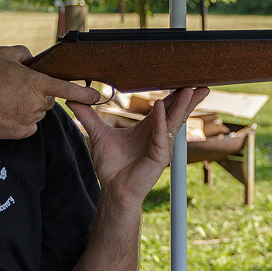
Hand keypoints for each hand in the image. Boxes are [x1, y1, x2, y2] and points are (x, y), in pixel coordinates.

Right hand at [0, 46, 100, 138]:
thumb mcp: (2, 55)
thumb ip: (22, 53)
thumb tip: (31, 59)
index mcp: (34, 83)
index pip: (64, 88)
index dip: (83, 92)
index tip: (98, 96)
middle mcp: (35, 103)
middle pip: (47, 99)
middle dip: (37, 94)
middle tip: (15, 89)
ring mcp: (28, 120)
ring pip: (38, 113)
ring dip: (28, 107)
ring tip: (6, 100)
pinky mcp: (21, 132)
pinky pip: (29, 125)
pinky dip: (22, 120)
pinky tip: (6, 112)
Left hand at [68, 87, 210, 207]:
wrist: (112, 188)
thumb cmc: (110, 166)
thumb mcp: (97, 134)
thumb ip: (88, 116)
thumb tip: (72, 100)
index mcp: (148, 129)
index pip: (165, 108)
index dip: (174, 95)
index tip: (183, 81)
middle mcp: (158, 136)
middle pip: (176, 112)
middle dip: (187, 98)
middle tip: (199, 82)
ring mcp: (161, 146)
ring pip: (174, 122)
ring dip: (182, 105)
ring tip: (189, 89)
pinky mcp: (159, 157)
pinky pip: (161, 136)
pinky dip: (161, 121)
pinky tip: (160, 106)